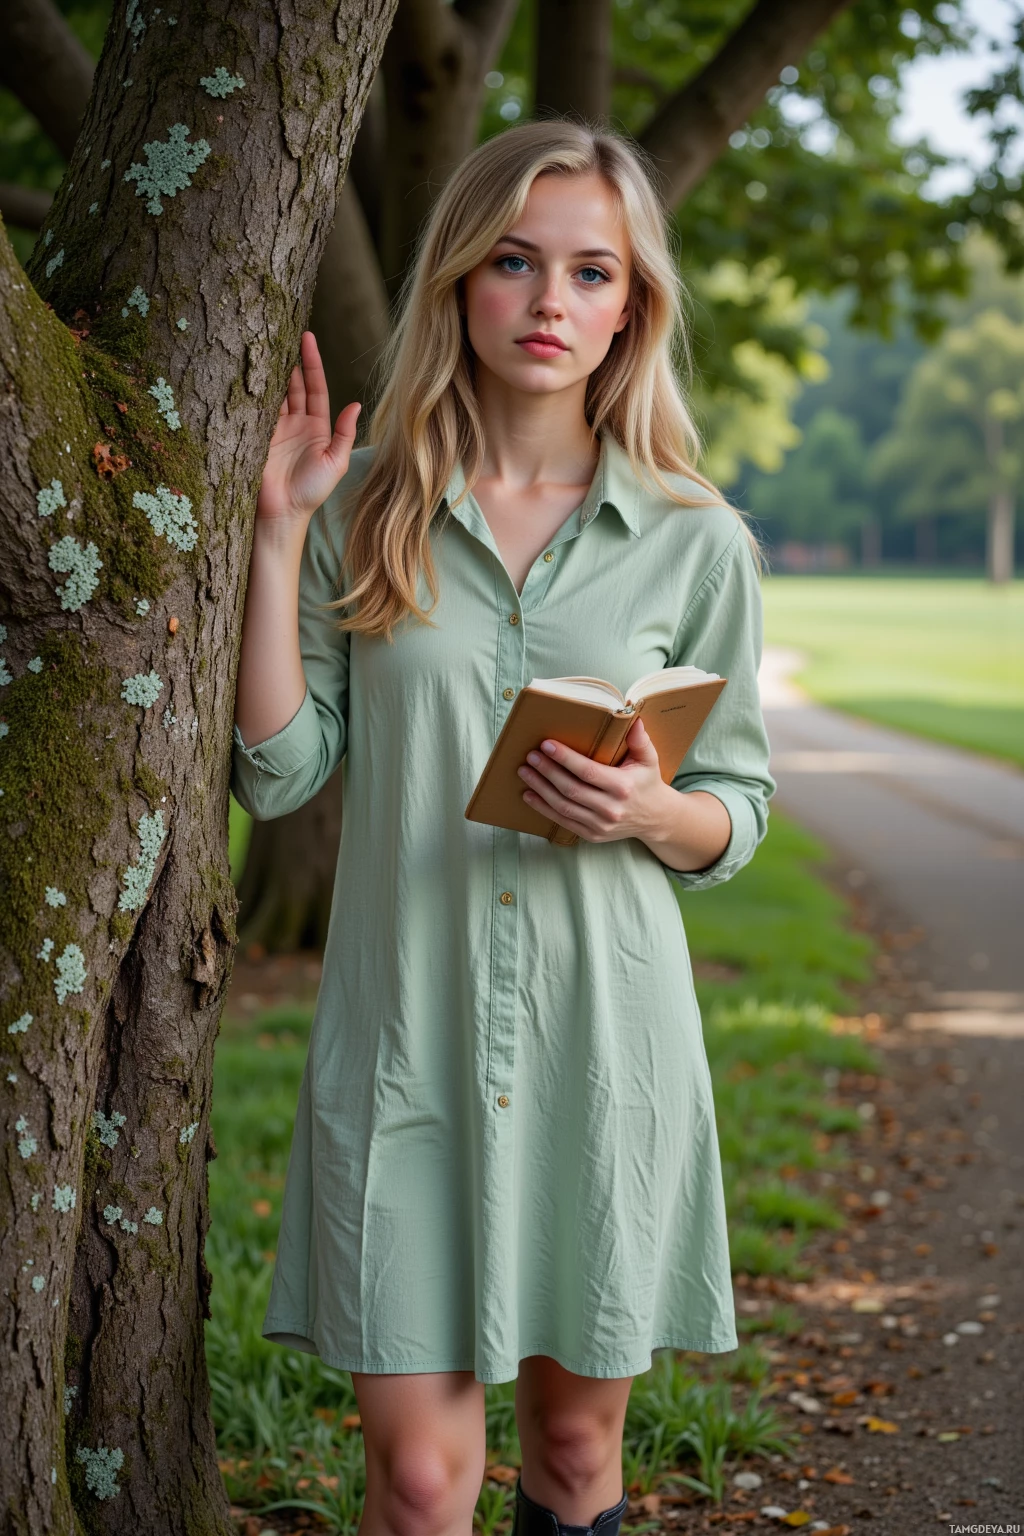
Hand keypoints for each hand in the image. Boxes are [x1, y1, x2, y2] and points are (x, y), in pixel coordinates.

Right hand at [256, 330, 360, 523]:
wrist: (282, 513)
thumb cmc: (311, 492)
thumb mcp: (335, 462)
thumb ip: (344, 433)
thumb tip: (355, 404)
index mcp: (316, 427)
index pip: (314, 387)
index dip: (311, 363)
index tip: (307, 338)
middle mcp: (295, 423)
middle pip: (292, 384)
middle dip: (289, 359)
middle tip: (283, 331)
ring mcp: (273, 428)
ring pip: (272, 392)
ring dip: (271, 370)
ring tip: (266, 344)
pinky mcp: (254, 435)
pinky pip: (254, 407)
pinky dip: (253, 390)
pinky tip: (250, 371)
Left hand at [516, 717, 678, 844]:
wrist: (656, 819)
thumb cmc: (648, 783)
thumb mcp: (649, 760)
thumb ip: (640, 740)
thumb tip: (633, 717)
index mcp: (623, 787)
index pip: (588, 772)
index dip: (565, 759)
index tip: (546, 745)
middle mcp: (611, 809)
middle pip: (571, 789)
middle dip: (547, 771)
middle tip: (530, 756)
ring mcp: (600, 825)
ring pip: (563, 806)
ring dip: (540, 789)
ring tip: (525, 772)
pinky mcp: (592, 835)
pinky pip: (562, 821)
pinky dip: (543, 808)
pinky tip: (529, 795)